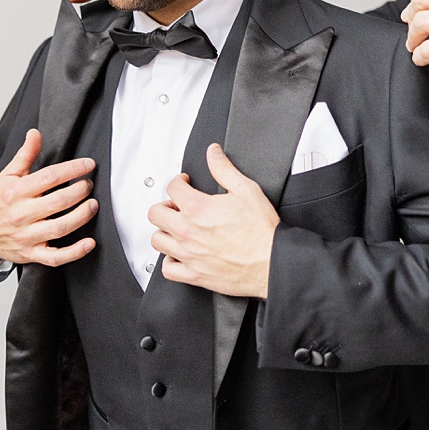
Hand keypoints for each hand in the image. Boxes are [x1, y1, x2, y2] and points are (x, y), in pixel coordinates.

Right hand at [0, 129, 99, 265]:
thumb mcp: (7, 176)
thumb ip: (25, 155)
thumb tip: (35, 133)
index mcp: (15, 192)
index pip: (50, 176)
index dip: (73, 169)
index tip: (89, 165)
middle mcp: (21, 214)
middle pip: (58, 202)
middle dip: (80, 191)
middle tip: (89, 184)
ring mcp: (26, 236)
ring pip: (60, 228)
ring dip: (82, 216)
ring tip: (92, 205)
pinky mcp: (31, 254)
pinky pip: (56, 257)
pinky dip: (75, 252)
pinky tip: (89, 243)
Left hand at [147, 144, 279, 298]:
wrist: (272, 261)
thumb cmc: (262, 231)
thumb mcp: (246, 190)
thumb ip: (224, 169)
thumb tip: (214, 154)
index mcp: (197, 209)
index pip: (172, 188)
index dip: (179, 181)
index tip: (185, 184)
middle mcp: (188, 232)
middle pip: (156, 214)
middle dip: (165, 205)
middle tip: (177, 205)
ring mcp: (189, 255)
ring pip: (157, 240)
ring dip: (164, 231)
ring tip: (176, 227)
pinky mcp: (194, 275)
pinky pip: (168, 269)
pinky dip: (169, 261)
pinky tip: (178, 254)